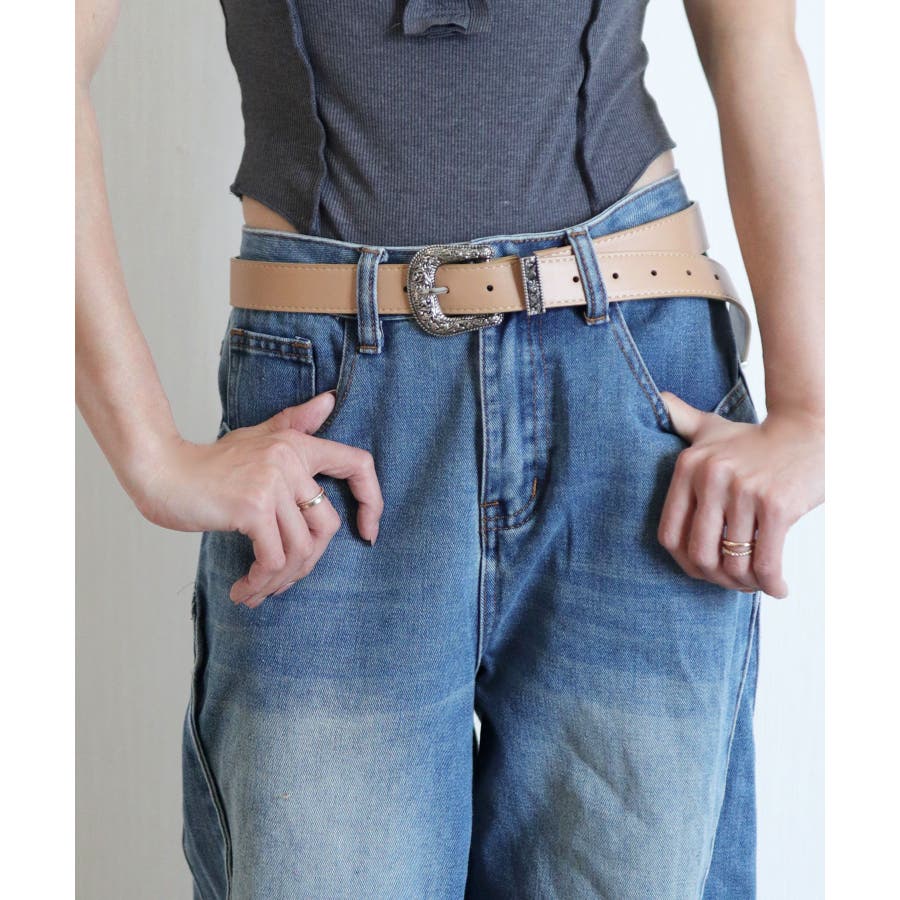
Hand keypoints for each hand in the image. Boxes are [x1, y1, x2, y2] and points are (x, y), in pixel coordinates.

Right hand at [133, 391, 383, 606]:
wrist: (160, 471)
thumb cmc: (209, 463)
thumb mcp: (256, 437)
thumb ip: (295, 424)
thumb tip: (332, 400)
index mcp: (297, 444)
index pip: (358, 464)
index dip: (372, 500)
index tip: (367, 531)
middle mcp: (290, 459)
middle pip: (327, 525)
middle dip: (309, 562)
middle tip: (282, 579)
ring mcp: (273, 483)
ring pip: (301, 549)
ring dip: (281, 580)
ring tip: (259, 589)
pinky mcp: (253, 507)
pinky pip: (274, 559)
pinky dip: (262, 582)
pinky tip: (245, 589)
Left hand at [657, 391, 823, 597]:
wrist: (813, 429)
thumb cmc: (756, 439)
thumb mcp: (712, 427)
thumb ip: (680, 418)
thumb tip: (658, 400)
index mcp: (688, 466)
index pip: (669, 534)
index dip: (684, 562)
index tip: (703, 569)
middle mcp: (710, 477)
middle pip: (699, 554)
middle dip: (716, 579)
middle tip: (733, 582)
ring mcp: (743, 492)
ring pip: (733, 563)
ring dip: (745, 586)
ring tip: (756, 584)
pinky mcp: (776, 506)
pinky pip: (765, 563)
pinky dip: (771, 584)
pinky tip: (778, 588)